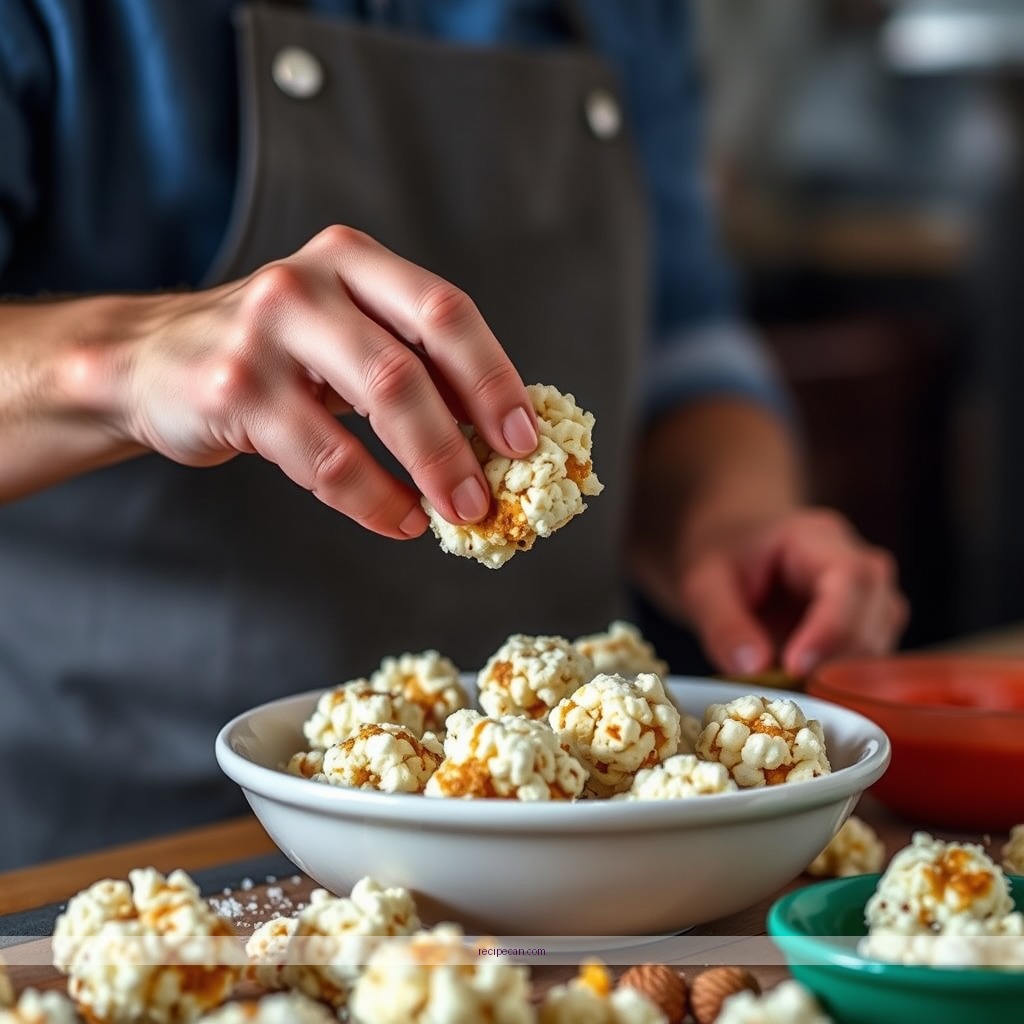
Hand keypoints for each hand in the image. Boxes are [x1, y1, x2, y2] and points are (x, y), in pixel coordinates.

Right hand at [89, 226, 537, 537]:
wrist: (152, 360)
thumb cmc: (275, 354)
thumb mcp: (342, 335)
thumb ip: (410, 365)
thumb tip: (496, 434)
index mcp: (355, 262)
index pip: (446, 312)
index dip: (494, 377)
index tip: (525, 439)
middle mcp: (311, 282)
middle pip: (413, 362)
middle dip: (463, 439)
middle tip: (492, 494)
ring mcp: (266, 331)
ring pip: (376, 403)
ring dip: (429, 470)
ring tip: (456, 514)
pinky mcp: (233, 388)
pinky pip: (324, 457)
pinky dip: (372, 498)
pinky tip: (397, 518)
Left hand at [676, 508, 908, 677]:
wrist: (730, 540)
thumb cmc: (720, 553)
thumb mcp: (702, 583)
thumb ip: (724, 624)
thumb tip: (753, 669)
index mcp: (817, 538)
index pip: (850, 578)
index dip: (831, 627)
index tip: (795, 666)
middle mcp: (857, 563)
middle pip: (877, 612)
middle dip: (836, 658)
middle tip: (786, 687)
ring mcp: (868, 596)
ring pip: (879, 642)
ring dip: (840, 675)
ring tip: (788, 686)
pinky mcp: (865, 627)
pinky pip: (870, 660)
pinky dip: (840, 681)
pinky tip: (802, 688)